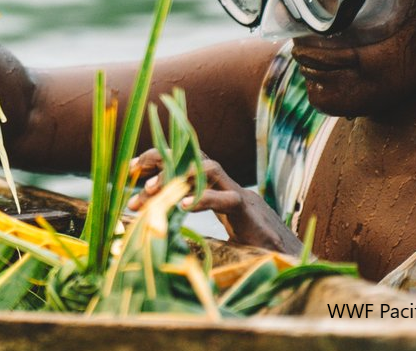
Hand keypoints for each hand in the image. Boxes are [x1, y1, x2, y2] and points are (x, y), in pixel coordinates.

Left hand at [127, 148, 303, 254]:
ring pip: (208, 168)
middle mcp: (225, 184)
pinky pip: (226, 199)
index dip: (156, 162)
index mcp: (213, 188)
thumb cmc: (247, 249)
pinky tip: (183, 206)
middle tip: (131, 172)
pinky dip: (203, 200)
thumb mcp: (209, 234)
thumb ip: (187, 227)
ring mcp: (238, 194)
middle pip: (191, 156)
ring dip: (177, 175)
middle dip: (160, 158)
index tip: (128, 171)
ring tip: (151, 191)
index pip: (182, 163)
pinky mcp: (248, 212)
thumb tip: (152, 230)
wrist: (287, 261)